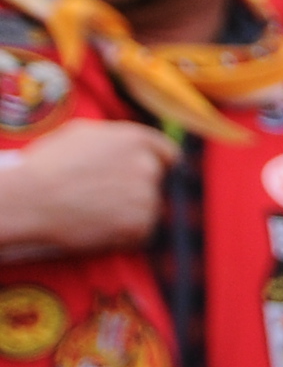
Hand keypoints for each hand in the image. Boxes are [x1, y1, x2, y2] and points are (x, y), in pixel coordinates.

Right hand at [0, 120, 176, 254]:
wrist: (30, 199)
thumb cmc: (47, 165)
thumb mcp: (81, 133)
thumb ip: (115, 137)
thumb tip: (129, 144)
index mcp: (136, 139)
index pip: (168, 153)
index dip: (158, 164)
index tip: (150, 174)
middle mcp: (147, 166)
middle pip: (156, 181)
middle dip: (137, 187)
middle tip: (108, 196)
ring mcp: (146, 196)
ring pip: (149, 207)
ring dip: (131, 211)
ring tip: (97, 212)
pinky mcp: (140, 224)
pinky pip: (141, 231)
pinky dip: (126, 233)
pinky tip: (101, 227)